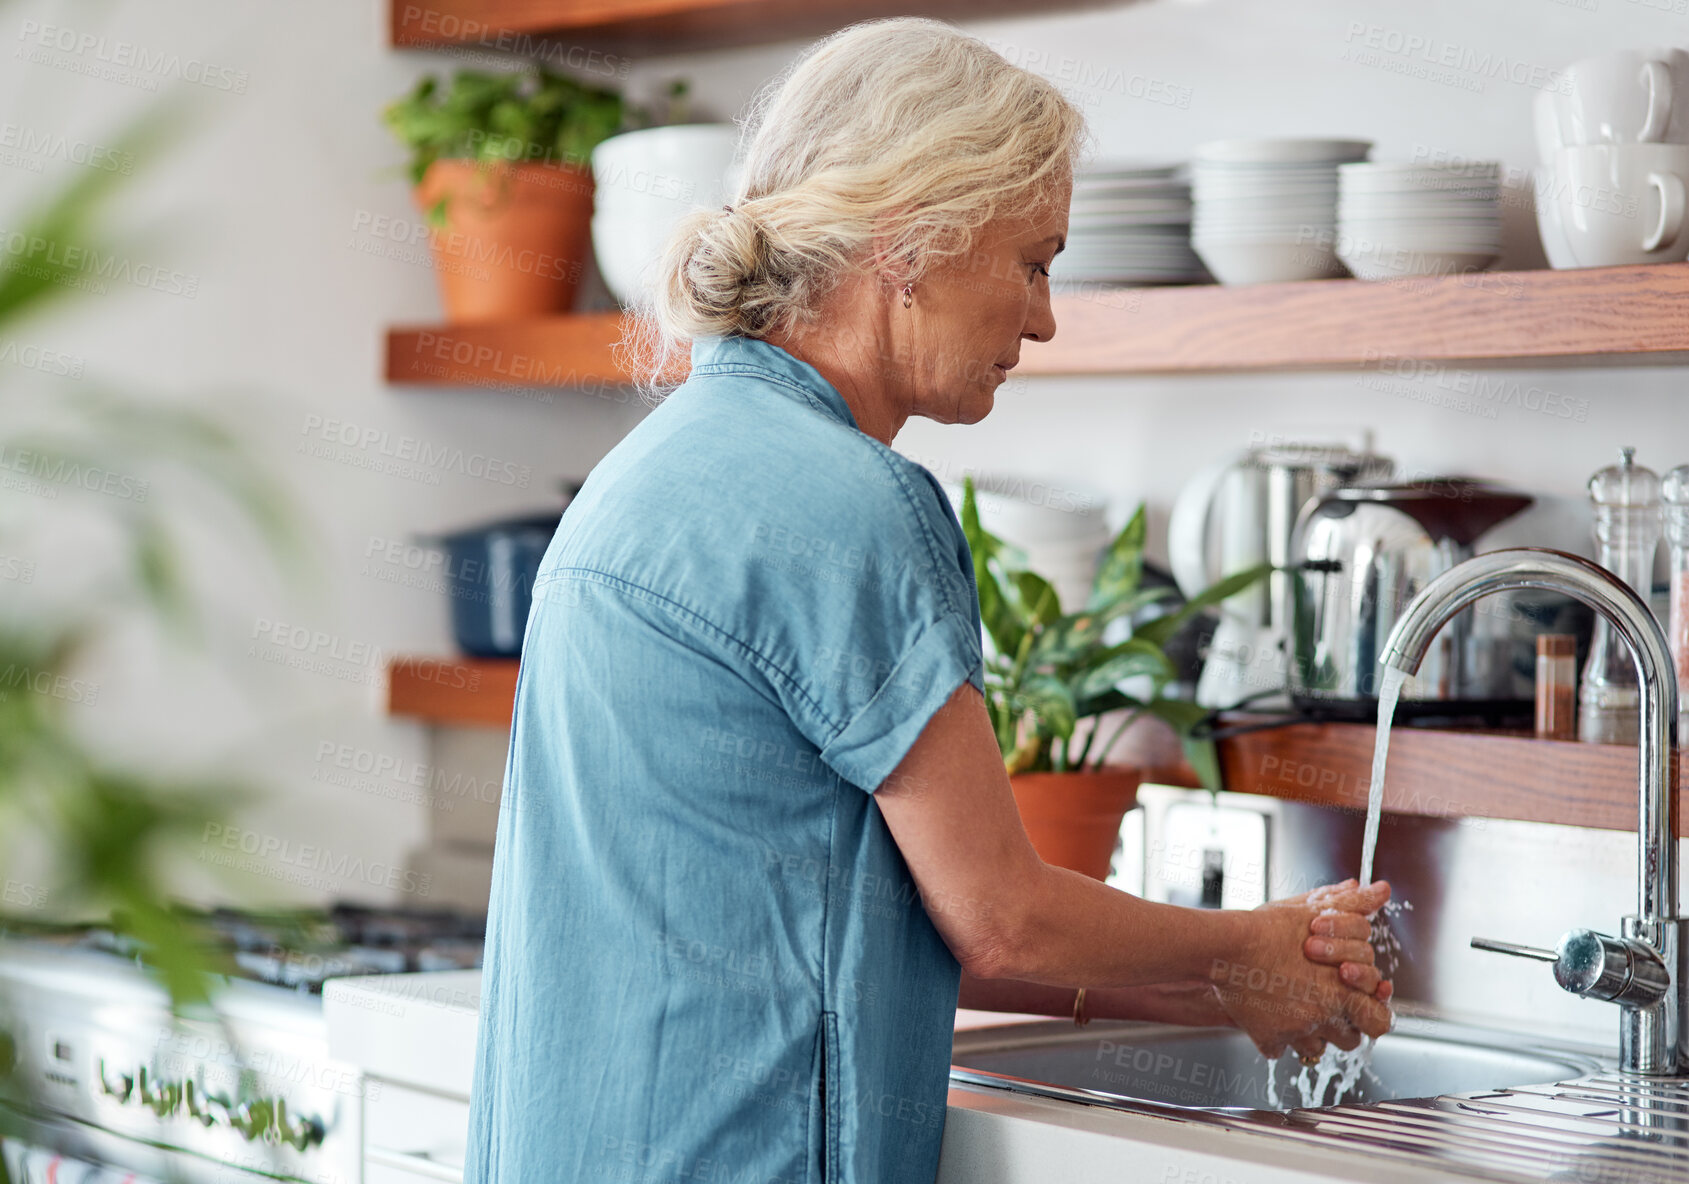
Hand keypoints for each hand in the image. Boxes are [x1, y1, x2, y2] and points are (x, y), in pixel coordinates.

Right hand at [1208, 880, 1392, 1059]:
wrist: (1227, 946)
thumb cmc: (1269, 928)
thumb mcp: (1315, 911)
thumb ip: (1353, 906)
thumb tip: (1382, 889)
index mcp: (1343, 992)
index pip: (1379, 1021)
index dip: (1371, 1010)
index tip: (1359, 998)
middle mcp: (1324, 1018)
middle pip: (1349, 1039)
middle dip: (1341, 1024)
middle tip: (1325, 1003)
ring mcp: (1295, 1033)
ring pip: (1315, 1050)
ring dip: (1311, 1033)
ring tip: (1296, 1008)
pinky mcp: (1267, 1039)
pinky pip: (1278, 1050)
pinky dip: (1276, 1036)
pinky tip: (1268, 1014)